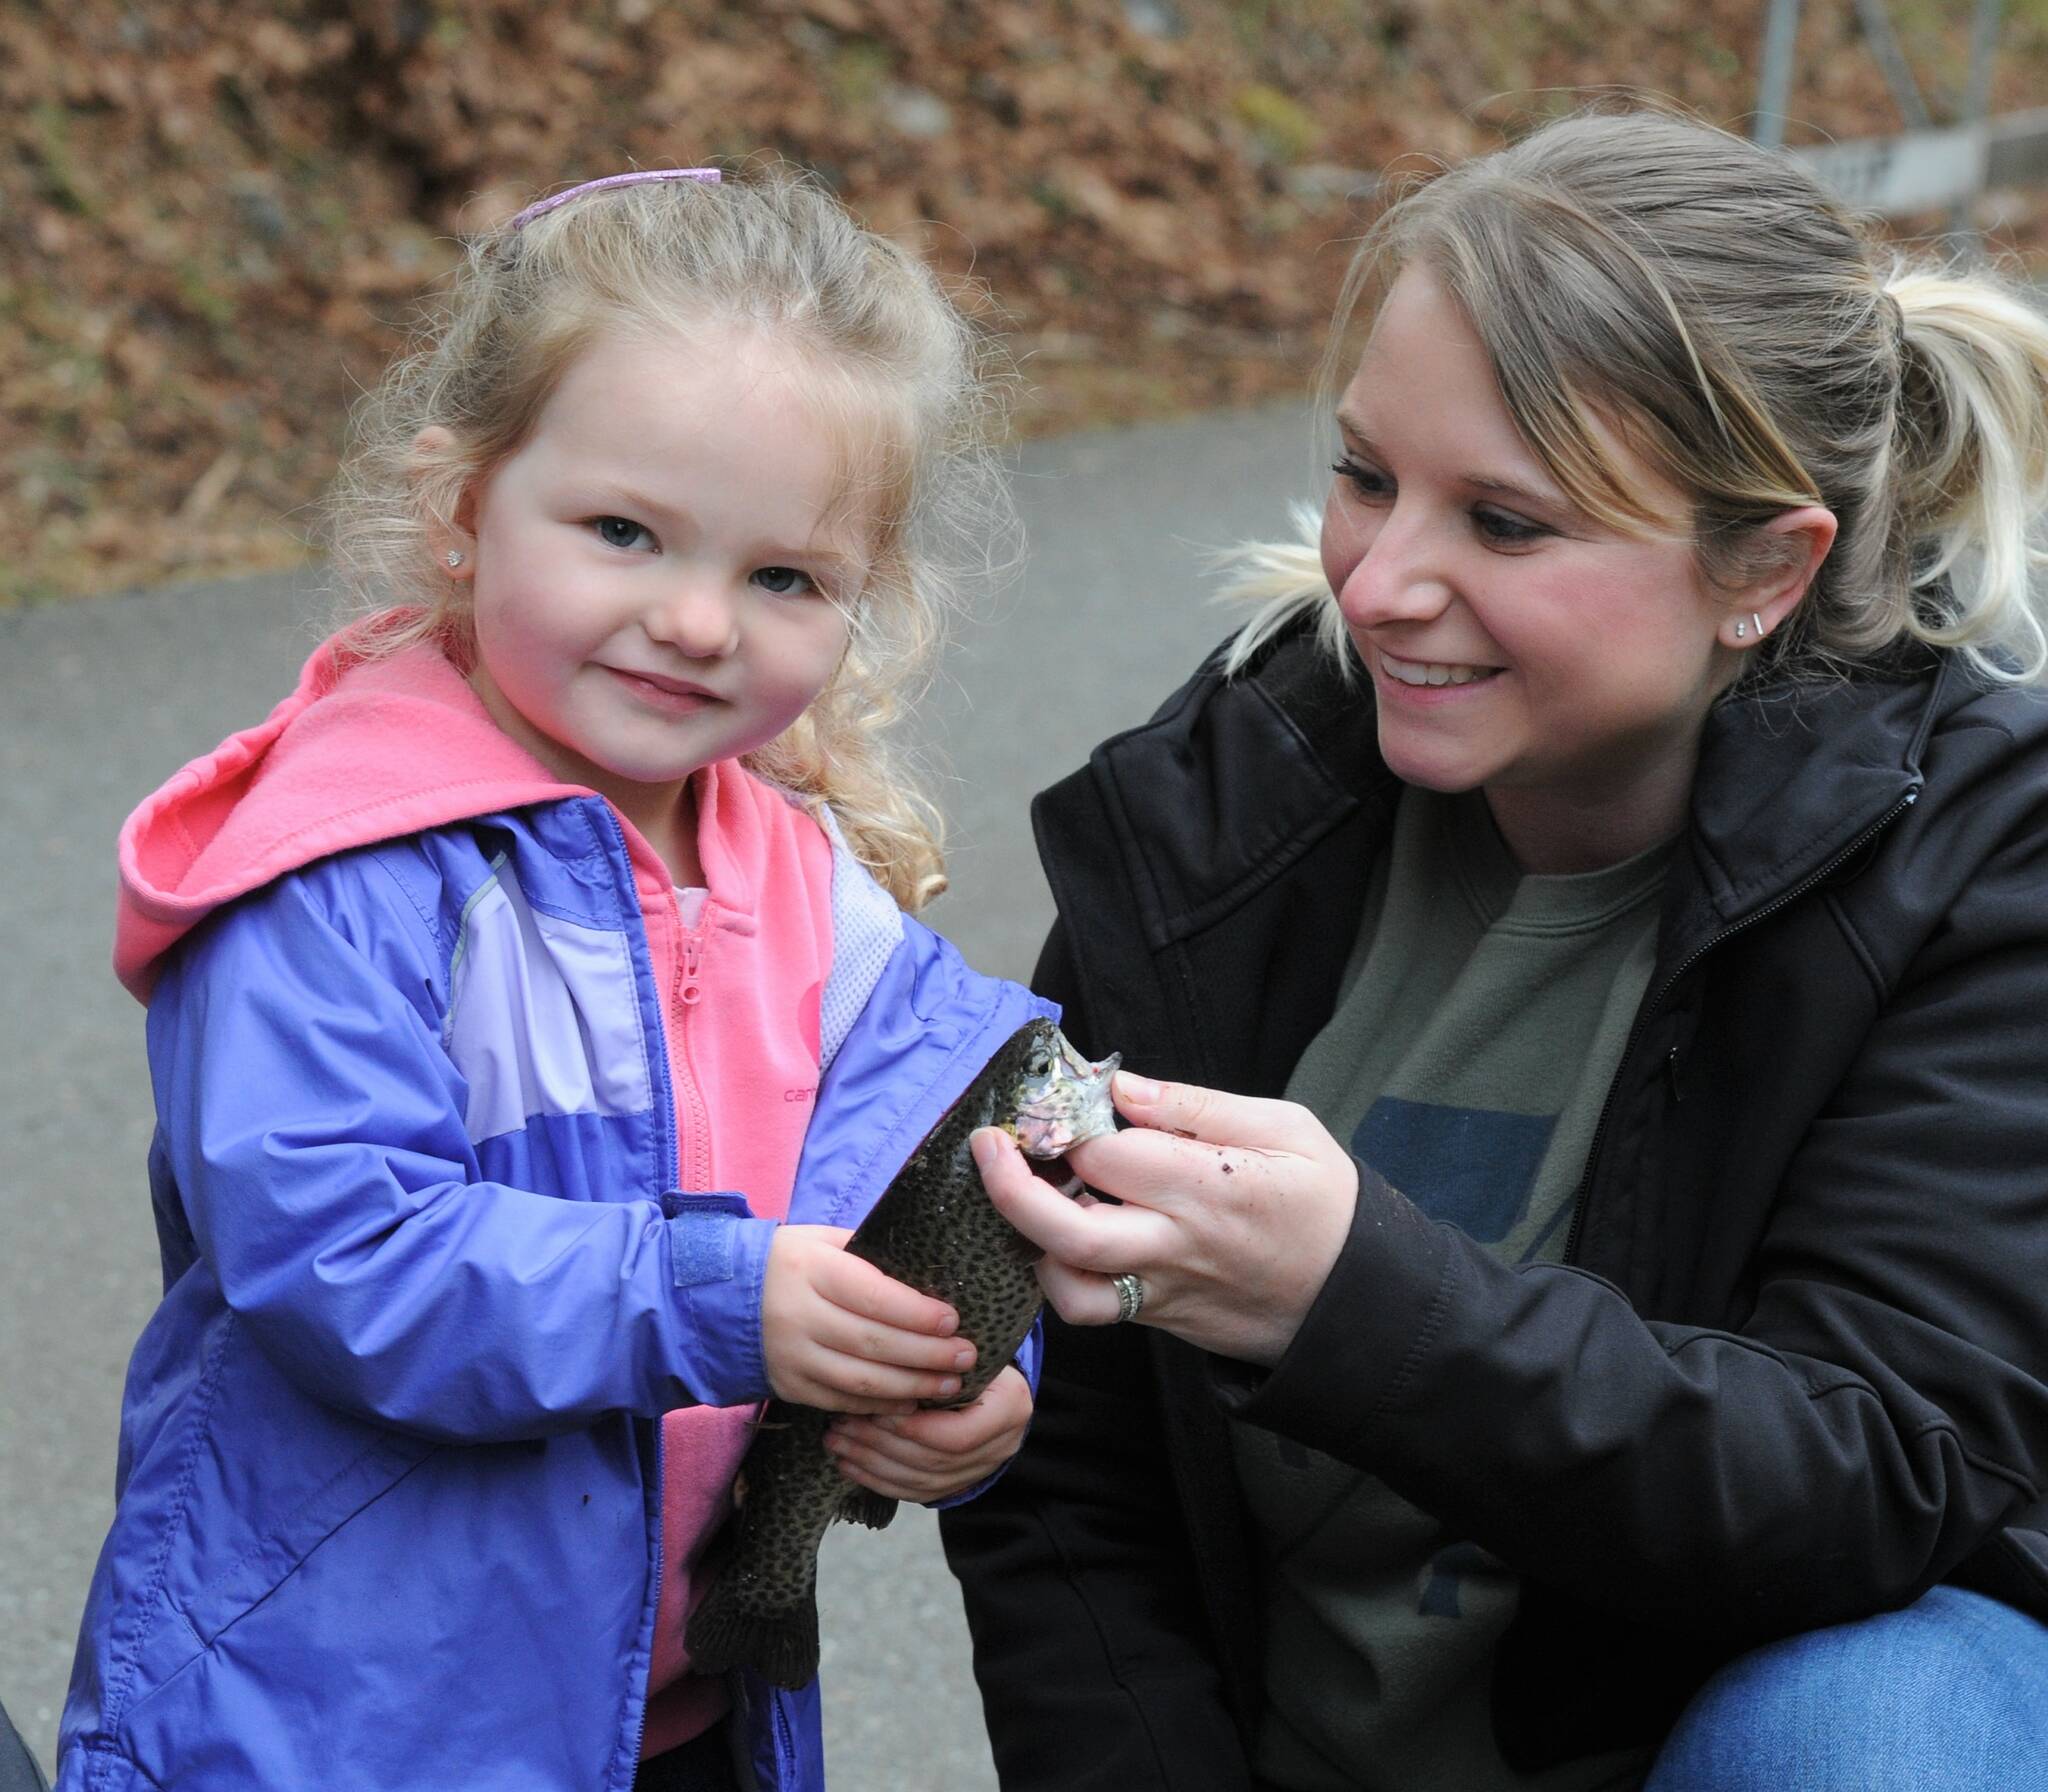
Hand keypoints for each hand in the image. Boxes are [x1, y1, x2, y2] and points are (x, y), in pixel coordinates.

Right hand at [762, 1224, 975, 1413]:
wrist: (718, 1297)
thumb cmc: (787, 1261)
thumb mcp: (822, 1242)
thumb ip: (870, 1257)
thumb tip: (928, 1275)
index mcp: (811, 1270)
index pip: (873, 1296)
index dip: (917, 1313)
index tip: (954, 1321)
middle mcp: (798, 1316)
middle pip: (873, 1343)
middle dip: (927, 1354)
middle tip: (966, 1358)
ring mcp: (791, 1356)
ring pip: (860, 1380)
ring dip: (911, 1386)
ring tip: (949, 1385)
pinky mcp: (787, 1386)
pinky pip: (840, 1402)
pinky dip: (879, 1406)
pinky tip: (910, 1403)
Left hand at [825, 1365, 1034, 1501]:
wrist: (991, 1381)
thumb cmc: (969, 1353)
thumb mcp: (962, 1344)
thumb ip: (936, 1356)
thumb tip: (887, 1352)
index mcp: (1010, 1406)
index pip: (957, 1434)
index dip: (911, 1427)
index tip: (874, 1409)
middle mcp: (1001, 1445)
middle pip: (932, 1459)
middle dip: (880, 1444)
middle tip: (841, 1423)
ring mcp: (980, 1470)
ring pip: (919, 1480)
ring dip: (871, 1463)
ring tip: (837, 1440)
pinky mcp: (957, 1483)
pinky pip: (914, 1492)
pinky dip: (877, 1480)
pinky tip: (847, 1464)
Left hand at [970, 1072, 1356, 1366]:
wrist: (1355, 1301)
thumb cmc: (1324, 1204)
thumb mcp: (1285, 1128)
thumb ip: (1198, 1106)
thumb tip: (1122, 1086)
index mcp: (1208, 1189)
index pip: (1108, 1154)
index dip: (1066, 1124)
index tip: (1053, 1099)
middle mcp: (1176, 1246)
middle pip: (1067, 1231)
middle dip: (1009, 1187)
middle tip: (987, 1147)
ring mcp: (1161, 1291)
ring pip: (1067, 1285)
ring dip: (1029, 1240)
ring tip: (1026, 1195)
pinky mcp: (1157, 1319)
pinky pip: (1090, 1308)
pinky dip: (1057, 1275)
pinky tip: (1056, 1236)